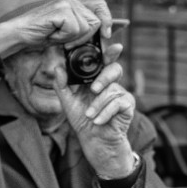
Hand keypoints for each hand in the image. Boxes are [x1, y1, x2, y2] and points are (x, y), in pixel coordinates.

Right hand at [0, 0, 113, 57]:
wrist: (19, 34)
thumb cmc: (39, 35)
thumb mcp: (65, 33)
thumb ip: (81, 29)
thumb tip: (103, 32)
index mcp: (74, 3)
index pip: (100, 5)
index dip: (107, 19)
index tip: (106, 34)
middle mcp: (72, 0)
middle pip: (95, 21)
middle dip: (85, 37)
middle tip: (66, 43)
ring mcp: (67, 3)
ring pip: (86, 27)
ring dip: (72, 38)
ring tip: (55, 36)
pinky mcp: (61, 10)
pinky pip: (74, 29)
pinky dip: (63, 37)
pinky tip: (51, 34)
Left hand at [52, 52, 138, 178]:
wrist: (95, 141)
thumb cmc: (83, 121)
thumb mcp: (67, 103)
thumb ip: (62, 86)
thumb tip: (58, 67)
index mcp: (97, 79)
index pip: (103, 61)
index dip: (107, 52)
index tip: (112, 46)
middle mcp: (110, 84)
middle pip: (114, 69)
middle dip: (104, 77)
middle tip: (93, 89)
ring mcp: (121, 94)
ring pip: (112, 90)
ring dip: (97, 105)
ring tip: (89, 116)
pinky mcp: (128, 105)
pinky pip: (118, 103)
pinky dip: (105, 113)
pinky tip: (98, 121)